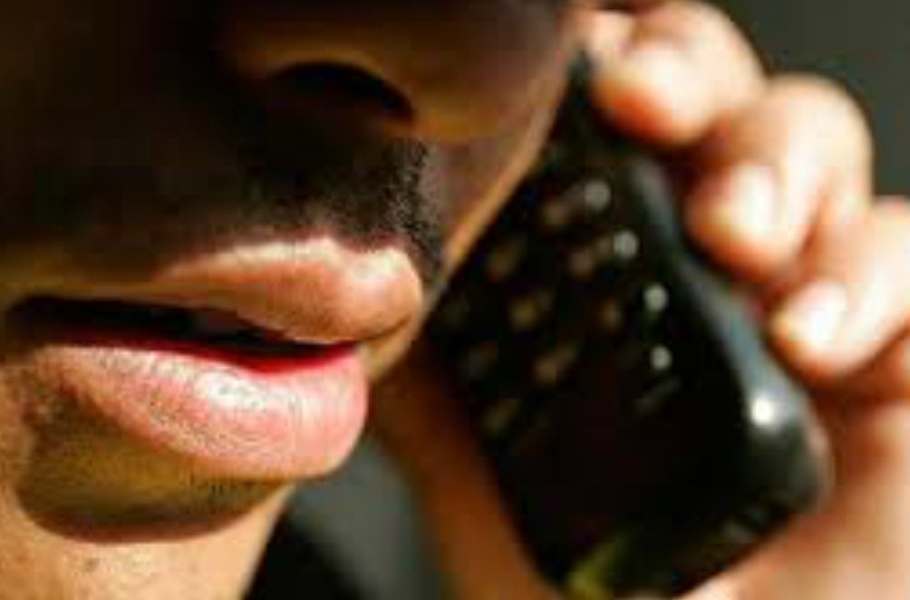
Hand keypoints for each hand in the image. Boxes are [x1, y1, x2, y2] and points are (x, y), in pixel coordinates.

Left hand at [372, 2, 909, 597]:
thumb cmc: (593, 593)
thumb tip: (371, 295)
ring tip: (733, 239)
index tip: (560, 66)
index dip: (593, 71)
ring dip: (771, 165)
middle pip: (711, 99)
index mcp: (608, 265)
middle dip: (683, 78)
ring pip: (812, 143)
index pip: (605, 125)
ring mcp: (802, 290)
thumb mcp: (481, 473)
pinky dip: (870, 276)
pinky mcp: (902, 349)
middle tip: (642, 104)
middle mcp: (705, 258)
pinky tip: (811, 339)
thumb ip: (434, 376)